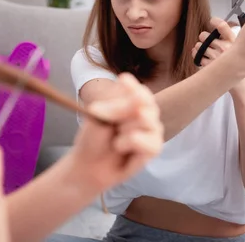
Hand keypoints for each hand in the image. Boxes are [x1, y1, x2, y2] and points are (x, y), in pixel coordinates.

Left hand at [68, 73, 163, 191]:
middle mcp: (146, 112)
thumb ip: (118, 108)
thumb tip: (137, 105)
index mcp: (132, 101)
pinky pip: (148, 141)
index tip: (122, 80)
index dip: (133, 86)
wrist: (89, 164)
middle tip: (109, 123)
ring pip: (145, 120)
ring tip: (115, 140)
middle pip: (143, 102)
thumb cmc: (94, 138)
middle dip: (120, 111)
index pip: (139, 90)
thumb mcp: (99, 117)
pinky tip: (121, 148)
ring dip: (124, 130)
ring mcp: (153, 130)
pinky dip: (130, 144)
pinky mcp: (155, 148)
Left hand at [192, 18, 244, 95]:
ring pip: (198, 46)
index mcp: (234, 42)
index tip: (212, 21)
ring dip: (199, 47)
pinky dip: (196, 56)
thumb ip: (235, 39)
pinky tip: (201, 57)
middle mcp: (224, 48)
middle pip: (204, 35)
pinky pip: (197, 57)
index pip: (222, 26)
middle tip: (206, 41)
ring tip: (203, 50)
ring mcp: (215, 57)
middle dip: (203, 38)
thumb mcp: (244, 49)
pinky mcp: (209, 66)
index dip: (215, 21)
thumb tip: (230, 28)